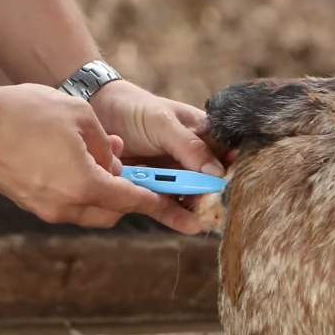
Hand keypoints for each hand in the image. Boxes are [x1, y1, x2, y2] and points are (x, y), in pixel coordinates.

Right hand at [0, 82, 204, 233]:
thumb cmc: (25, 112)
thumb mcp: (80, 116)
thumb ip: (107, 145)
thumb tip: (114, 163)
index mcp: (83, 186)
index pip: (131, 200)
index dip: (157, 201)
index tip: (176, 206)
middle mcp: (64, 205)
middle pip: (112, 211)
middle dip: (128, 193)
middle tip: (132, 168)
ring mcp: (43, 207)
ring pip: (89, 208)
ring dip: (103, 189)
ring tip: (101, 153)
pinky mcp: (28, 202)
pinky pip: (66, 201)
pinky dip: (80, 187)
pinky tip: (76, 157)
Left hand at [89, 81, 233, 223]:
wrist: (96, 111)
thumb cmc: (135, 108)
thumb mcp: (164, 122)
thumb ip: (189, 147)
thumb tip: (217, 173)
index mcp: (200, 134)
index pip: (225, 155)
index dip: (233, 171)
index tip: (238, 186)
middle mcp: (189, 157)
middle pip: (208, 182)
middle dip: (215, 197)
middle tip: (221, 210)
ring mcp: (170, 174)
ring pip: (188, 197)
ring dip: (197, 210)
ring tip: (206, 222)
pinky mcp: (150, 188)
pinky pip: (165, 206)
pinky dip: (176, 217)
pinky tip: (190, 226)